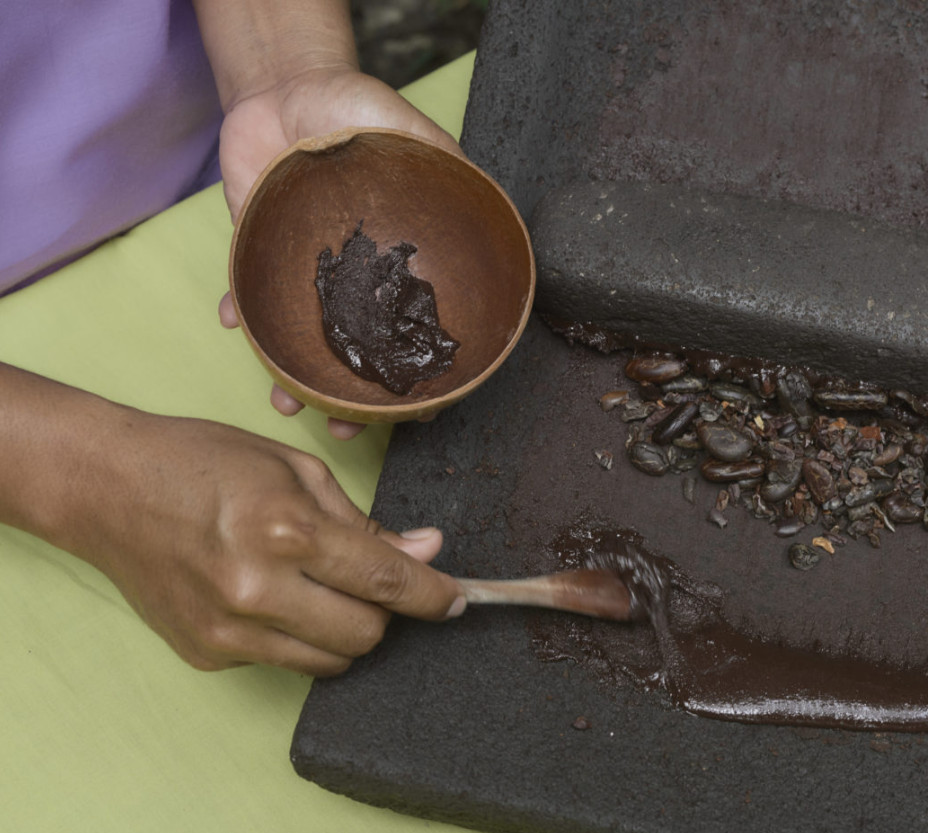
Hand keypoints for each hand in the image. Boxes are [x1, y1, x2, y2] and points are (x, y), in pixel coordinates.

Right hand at [67, 408, 463, 675]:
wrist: (105, 487)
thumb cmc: (203, 462)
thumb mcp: (294, 470)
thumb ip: (363, 521)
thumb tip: (426, 552)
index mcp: (286, 530)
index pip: (386, 581)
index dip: (434, 596)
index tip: (457, 601)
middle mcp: (257, 589)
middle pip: (366, 634)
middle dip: (384, 611)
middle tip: (368, 580)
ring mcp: (228, 631)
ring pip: (330, 660)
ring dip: (344, 630)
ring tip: (318, 586)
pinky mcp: (206, 654)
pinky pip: (283, 661)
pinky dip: (296, 635)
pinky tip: (270, 597)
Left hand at [214, 64, 463, 438]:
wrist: (281, 88)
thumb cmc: (351, 103)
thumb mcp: (401, 123)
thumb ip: (435, 156)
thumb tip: (476, 187)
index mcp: (405, 260)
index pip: (421, 326)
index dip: (424, 374)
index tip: (418, 412)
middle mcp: (364, 278)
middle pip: (365, 351)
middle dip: (355, 400)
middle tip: (346, 430)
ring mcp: (315, 274)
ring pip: (309, 341)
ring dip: (295, 378)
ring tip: (287, 402)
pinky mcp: (266, 258)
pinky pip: (251, 296)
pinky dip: (240, 312)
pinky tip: (231, 322)